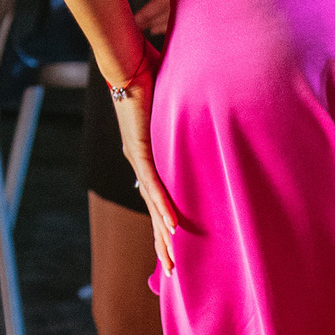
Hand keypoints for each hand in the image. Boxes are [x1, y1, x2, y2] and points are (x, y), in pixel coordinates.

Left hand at [108, 47, 180, 274]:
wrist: (125, 60)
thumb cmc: (147, 75)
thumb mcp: (172, 105)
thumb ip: (185, 116)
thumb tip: (208, 112)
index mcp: (146, 156)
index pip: (157, 200)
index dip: (165, 225)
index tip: (174, 248)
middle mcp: (139, 163)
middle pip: (154, 214)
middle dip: (163, 245)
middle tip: (172, 274)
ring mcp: (138, 159)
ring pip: (153, 208)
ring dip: (163, 237)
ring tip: (172, 264)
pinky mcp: (139, 149)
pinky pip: (154, 185)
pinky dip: (164, 207)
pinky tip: (172, 229)